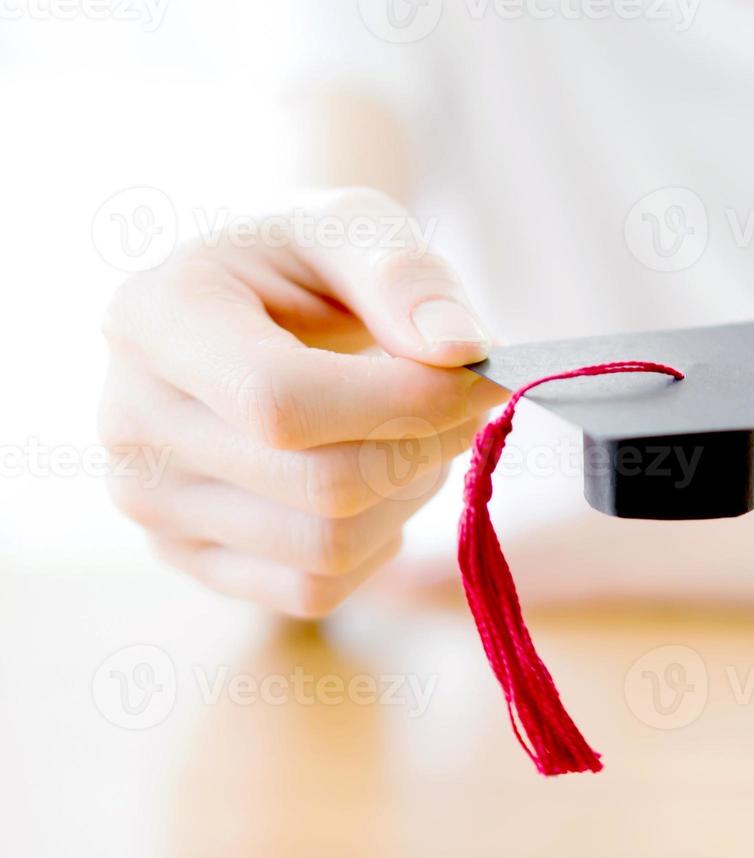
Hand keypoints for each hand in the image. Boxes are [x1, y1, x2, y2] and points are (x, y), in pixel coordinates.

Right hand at [99, 188, 501, 617]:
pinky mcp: (186, 558)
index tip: (477, 375)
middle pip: (320, 484)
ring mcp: (150, 502)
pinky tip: (374, 482)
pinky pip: (313, 590)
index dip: (403, 403)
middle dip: (424, 445)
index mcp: (155, 318)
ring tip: (412, 432)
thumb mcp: (354, 226)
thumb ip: (406, 273)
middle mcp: (130, 419)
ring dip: (408, 492)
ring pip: (327, 546)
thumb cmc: (305, 266)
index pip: (280, 401)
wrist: (251, 316)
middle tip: (464, 402)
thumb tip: (460, 349)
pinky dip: (375, 541)